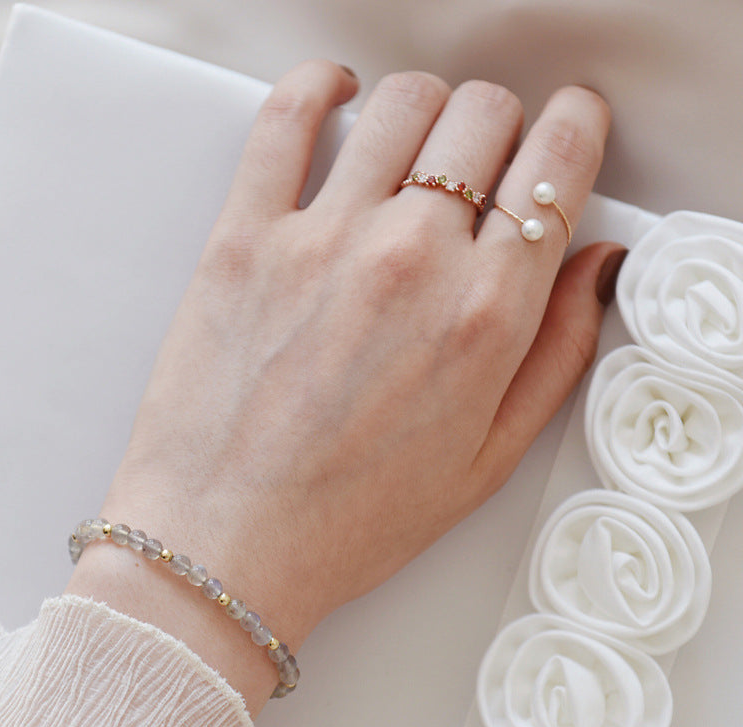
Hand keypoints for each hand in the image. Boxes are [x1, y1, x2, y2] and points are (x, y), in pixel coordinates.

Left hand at [69, 64, 619, 711]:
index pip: (556, 165)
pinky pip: (288, 117)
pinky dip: (319, 88)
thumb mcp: (483, 462)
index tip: (561, 136)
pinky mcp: (243, 238)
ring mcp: (323, 241)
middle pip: (484, 118)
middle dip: (498, 129)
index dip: (570, 134)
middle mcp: (411, 261)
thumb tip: (590, 265)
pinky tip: (333, 100)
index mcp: (483, 316)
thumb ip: (554, 354)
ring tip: (410, 147)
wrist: (225, 548)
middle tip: (479, 165)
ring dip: (422, 110)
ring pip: (401, 103)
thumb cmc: (343, 523)